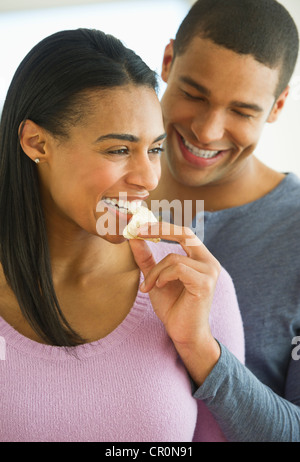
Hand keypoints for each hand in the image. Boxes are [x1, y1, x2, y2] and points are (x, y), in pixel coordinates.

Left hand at [129, 222, 220, 383]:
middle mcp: (209, 261)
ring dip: (155, 272)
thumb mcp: (155, 278)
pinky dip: (163, 277)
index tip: (139, 225)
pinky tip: (159, 288)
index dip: (162, 226)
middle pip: (184, 233)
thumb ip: (146, 258)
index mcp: (200, 257)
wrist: (183, 333)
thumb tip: (133, 237)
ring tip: (149, 286)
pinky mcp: (205, 283)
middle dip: (158, 229)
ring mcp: (210, 271)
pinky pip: (177, 269)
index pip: (183, 232)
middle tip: (137, 231)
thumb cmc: (173, 307)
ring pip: (173, 257)